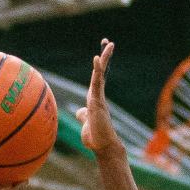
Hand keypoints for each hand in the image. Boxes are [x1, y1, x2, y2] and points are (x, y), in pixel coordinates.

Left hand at [76, 40, 123, 157]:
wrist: (102, 146)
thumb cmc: (95, 137)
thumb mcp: (86, 123)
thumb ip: (83, 116)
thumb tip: (80, 112)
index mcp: (94, 99)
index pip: (97, 79)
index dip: (99, 67)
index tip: (101, 54)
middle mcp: (97, 96)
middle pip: (101, 73)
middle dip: (105, 58)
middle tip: (109, 43)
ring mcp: (98, 98)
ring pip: (100, 75)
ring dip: (104, 59)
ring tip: (109, 45)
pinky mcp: (97, 101)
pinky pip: (97, 83)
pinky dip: (97, 70)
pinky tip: (96, 59)